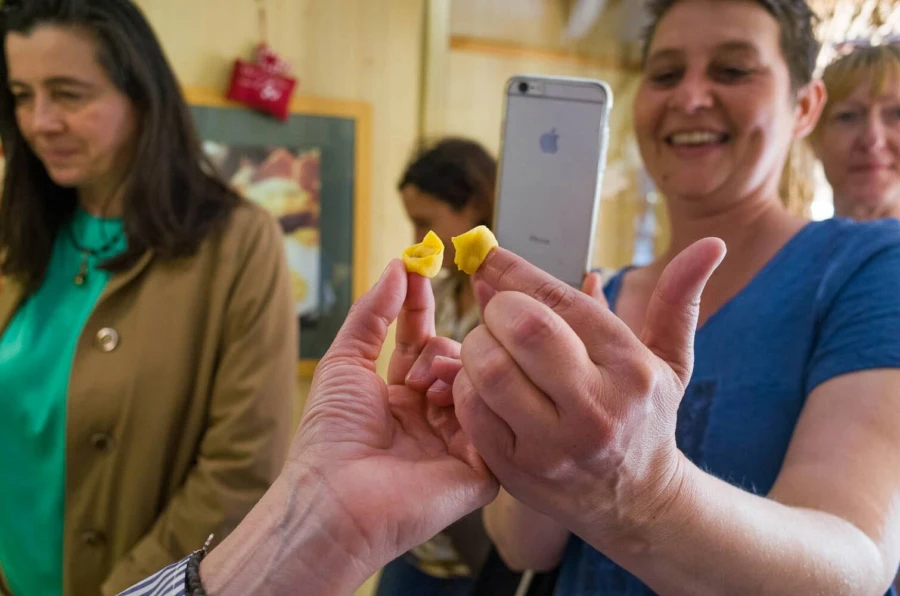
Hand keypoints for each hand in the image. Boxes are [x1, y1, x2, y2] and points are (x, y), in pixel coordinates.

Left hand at [289, 259, 498, 567]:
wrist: (338, 497)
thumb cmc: (330, 437)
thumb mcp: (344, 362)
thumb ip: (371, 313)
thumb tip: (397, 266)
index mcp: (398, 396)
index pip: (421, 339)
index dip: (422, 305)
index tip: (425, 265)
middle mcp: (430, 416)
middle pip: (453, 357)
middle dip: (437, 351)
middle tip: (415, 371)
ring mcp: (457, 442)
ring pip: (477, 382)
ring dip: (452, 374)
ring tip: (427, 391)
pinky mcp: (481, 469)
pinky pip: (497, 421)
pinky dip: (477, 401)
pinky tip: (452, 402)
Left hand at [451, 241, 724, 551]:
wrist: (638, 504)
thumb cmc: (646, 417)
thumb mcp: (669, 361)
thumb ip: (676, 300)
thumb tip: (710, 244)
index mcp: (630, 369)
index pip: (561, 302)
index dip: (515, 270)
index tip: (487, 255)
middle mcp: (596, 407)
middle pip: (523, 330)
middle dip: (497, 308)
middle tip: (495, 310)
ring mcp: (554, 444)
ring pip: (490, 371)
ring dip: (475, 345)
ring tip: (486, 344)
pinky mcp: (518, 470)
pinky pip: (473, 411)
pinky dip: (465, 385)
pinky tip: (479, 380)